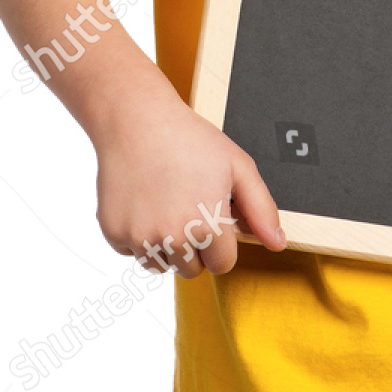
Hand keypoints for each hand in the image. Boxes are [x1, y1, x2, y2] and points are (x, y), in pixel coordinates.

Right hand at [95, 85, 286, 278]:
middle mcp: (173, 239)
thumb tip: (278, 245)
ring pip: (162, 265)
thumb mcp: (238, 166)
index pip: (223, 265)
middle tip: (190, 207)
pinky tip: (144, 201)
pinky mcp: (113, 233)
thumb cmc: (190, 140)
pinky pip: (133, 252)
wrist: (137, 121)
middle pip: (192, 270)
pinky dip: (139, 235)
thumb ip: (261, 209)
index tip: (215, 217)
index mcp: (208, 226)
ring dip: (167, 246)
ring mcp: (140, 239)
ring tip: (167, 204)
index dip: (223, 241)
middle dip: (196, 247)